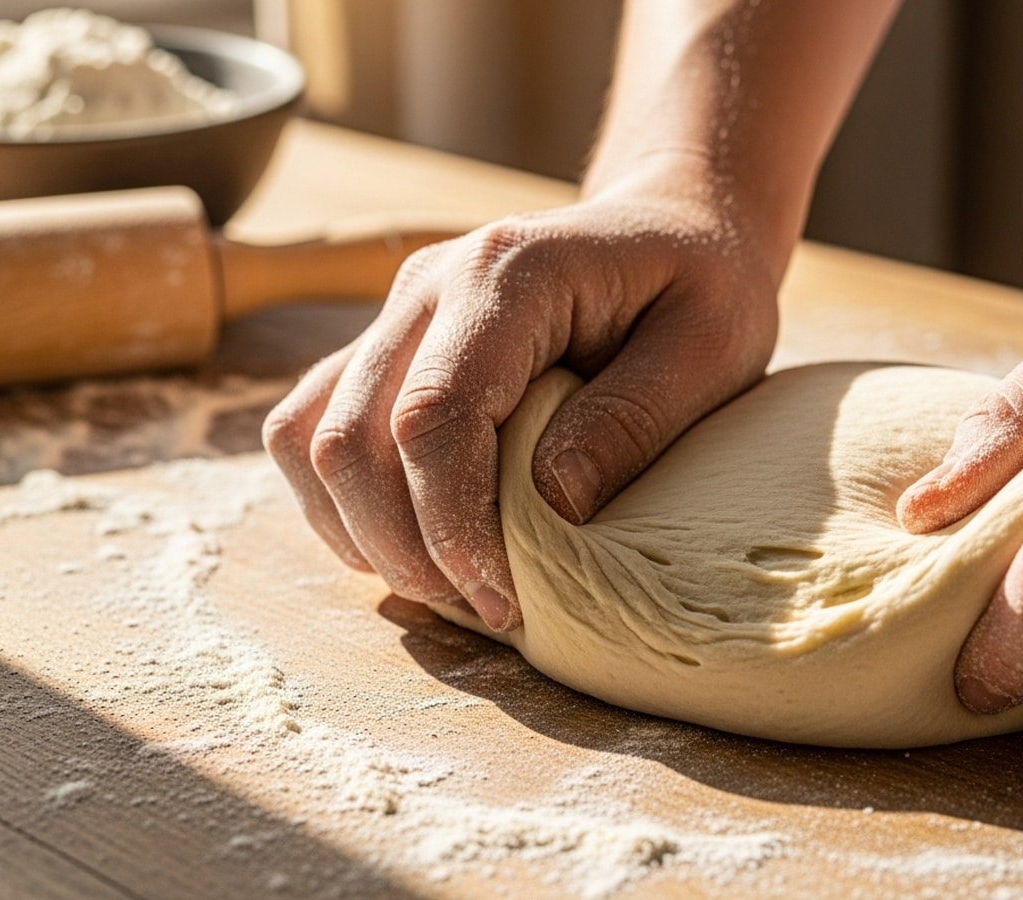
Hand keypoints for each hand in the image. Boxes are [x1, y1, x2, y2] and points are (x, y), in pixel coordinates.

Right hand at [264, 183, 778, 630]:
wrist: (672, 223)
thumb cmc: (704, 284)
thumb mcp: (711, 347)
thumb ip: (633, 419)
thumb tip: (554, 505)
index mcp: (508, 274)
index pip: (433, 416)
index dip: (452, 525)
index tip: (506, 599)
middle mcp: (428, 286)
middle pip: (351, 439)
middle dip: (404, 550)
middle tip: (486, 611)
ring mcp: (396, 315)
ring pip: (310, 440)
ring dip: (363, 535)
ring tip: (452, 590)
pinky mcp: (385, 349)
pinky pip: (314, 434)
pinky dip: (346, 508)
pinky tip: (417, 549)